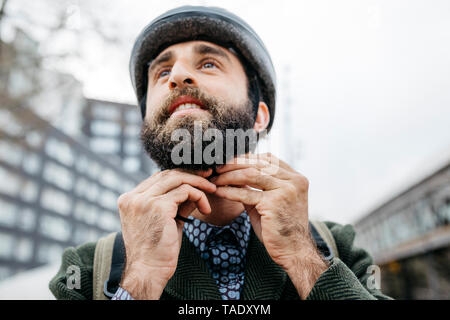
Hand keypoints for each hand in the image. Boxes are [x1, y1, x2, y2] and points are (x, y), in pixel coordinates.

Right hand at [117, 168, 215, 298]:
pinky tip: (206, 209)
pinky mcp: (158, 206)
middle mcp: (133, 197)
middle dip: (191, 174)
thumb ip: (175, 202)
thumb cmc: (157, 250)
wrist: (149, 271)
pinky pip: (185, 191)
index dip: (180, 176)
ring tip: (212, 191)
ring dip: (198, 184)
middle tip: (209, 179)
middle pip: (167, 174)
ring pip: (177, 179)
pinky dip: (199, 196)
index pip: (157, 178)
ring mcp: (144, 200)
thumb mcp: (165, 220)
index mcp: (129, 199)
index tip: (198, 179)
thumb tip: (194, 188)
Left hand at [211, 153, 326, 297]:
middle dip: (234, 164)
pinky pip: (246, 192)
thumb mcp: (270, 201)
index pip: (268, 158)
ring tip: (215, 179)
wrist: (293, 251)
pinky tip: (218, 191)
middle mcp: (294, 180)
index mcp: (296, 178)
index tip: (229, 162)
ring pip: (251, 173)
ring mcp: (286, 190)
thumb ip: (256, 186)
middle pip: (258, 163)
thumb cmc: (279, 228)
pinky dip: (229, 191)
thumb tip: (234, 172)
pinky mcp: (274, 202)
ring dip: (229, 175)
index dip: (246, 158)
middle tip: (217, 168)